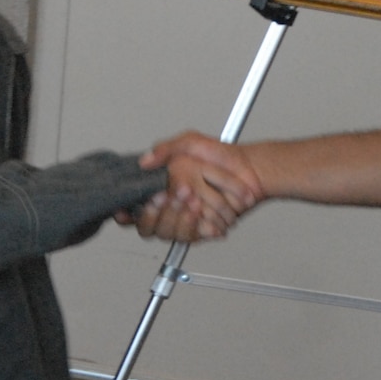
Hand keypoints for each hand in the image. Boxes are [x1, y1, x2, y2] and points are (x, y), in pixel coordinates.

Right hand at [128, 132, 265, 242]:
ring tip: (194, 204)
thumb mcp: (191, 142)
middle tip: (172, 197)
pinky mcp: (200, 230)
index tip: (140, 204)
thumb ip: (166, 149)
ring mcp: (183, 220)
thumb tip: (144, 161)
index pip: (132, 208)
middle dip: (159, 212)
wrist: (249, 170)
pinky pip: (192, 237)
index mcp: (158, 187)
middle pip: (148, 225)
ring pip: (169, 233)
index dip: (130, 211)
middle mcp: (167, 207)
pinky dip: (199, 227)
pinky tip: (204, 215)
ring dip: (180, 219)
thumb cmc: (220, 155)